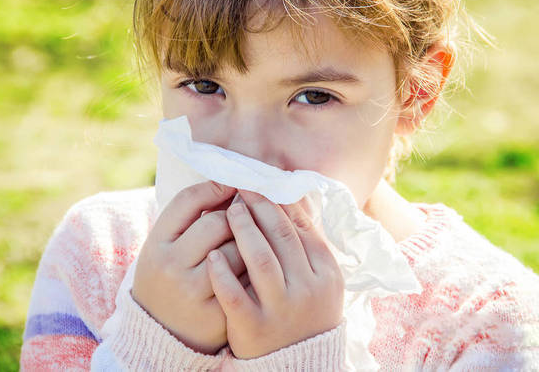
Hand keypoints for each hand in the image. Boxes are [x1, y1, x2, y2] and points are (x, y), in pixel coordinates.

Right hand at [131, 181, 246, 353]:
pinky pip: (247, 279)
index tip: (234, 183)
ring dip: (250, 241)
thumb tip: (233, 184)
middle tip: (246, 216)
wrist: (161, 335)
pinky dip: (255, 269)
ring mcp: (192, 292)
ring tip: (252, 242)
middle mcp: (170, 266)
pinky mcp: (216, 314)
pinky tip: (258, 267)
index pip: (189, 200)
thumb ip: (191, 216)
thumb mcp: (166, 245)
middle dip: (237, 215)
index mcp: (156, 243)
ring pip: (237, 249)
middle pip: (217, 222)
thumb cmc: (171, 277)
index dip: (215, 186)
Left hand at [206, 190, 343, 358]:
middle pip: (281, 238)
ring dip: (243, 231)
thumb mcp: (318, 278)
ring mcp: (281, 309)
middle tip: (242, 190)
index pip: (302, 228)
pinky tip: (212, 255)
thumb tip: (293, 196)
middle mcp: (307, 290)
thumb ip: (307, 241)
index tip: (262, 185)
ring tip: (229, 211)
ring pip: (261, 261)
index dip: (280, 204)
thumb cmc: (305, 310)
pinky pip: (235, 295)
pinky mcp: (254, 327)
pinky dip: (223, 273)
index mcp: (326, 273)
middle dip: (260, 209)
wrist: (299, 363)